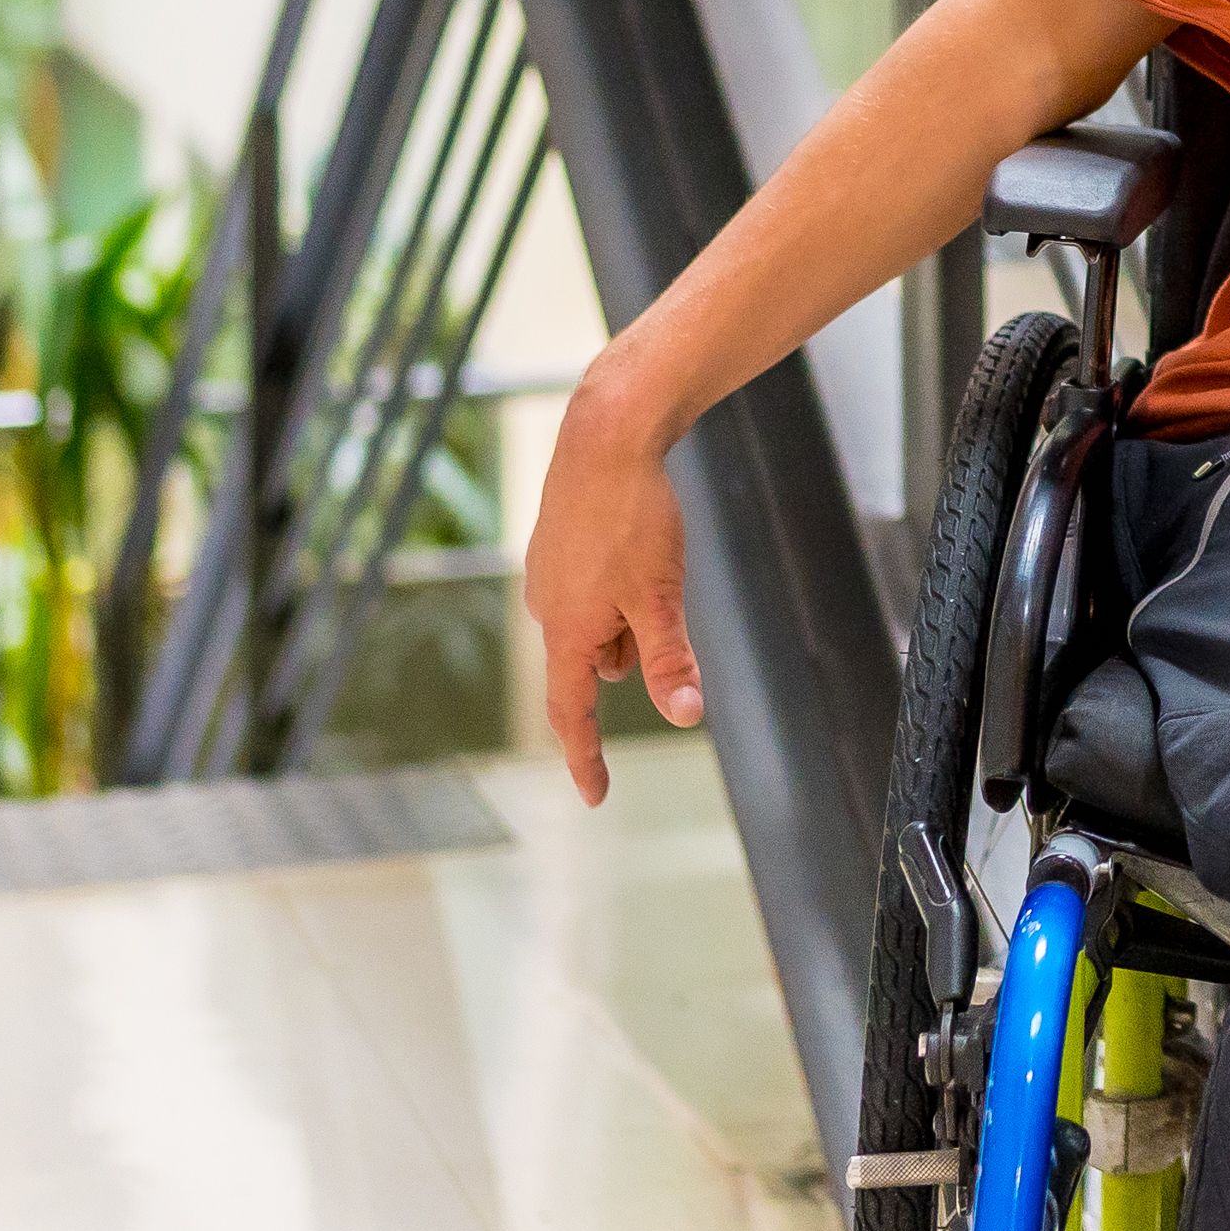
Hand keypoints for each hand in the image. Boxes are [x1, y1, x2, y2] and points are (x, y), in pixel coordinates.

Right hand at [523, 373, 702, 801]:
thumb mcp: (662, 596)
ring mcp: (545, 575)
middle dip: (632, 645)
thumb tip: (684, 717)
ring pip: (599, 621)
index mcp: (567, 631)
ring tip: (648, 559)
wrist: (604, 435)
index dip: (587, 757)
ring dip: (628, 612)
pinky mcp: (553, 546)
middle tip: (658, 591)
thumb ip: (670, 660)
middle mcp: (545, 608)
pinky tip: (634, 541)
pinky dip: (618, 583)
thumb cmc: (634, 516)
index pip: (572, 714)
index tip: (595, 795)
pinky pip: (591, 588)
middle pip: (598, 660)